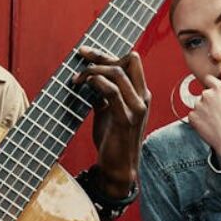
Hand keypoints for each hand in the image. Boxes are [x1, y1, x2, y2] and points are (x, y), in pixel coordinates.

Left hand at [74, 47, 149, 193]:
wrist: (118, 167)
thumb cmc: (112, 140)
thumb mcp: (107, 112)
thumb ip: (103, 95)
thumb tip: (90, 79)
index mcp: (141, 94)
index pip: (130, 61)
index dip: (106, 54)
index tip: (84, 53)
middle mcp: (142, 98)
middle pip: (128, 61)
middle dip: (101, 57)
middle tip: (80, 63)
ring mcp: (136, 108)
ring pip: (118, 74)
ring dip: (94, 71)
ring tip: (78, 80)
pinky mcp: (125, 119)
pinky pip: (113, 92)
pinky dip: (97, 83)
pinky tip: (86, 85)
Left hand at [186, 73, 220, 168]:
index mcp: (220, 88)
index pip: (209, 79)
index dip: (212, 87)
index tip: (216, 96)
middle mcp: (207, 94)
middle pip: (204, 94)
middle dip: (209, 102)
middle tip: (219, 114)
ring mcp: (198, 105)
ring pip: (199, 106)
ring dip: (204, 112)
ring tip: (215, 122)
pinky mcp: (192, 117)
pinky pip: (193, 116)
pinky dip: (199, 121)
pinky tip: (209, 127)